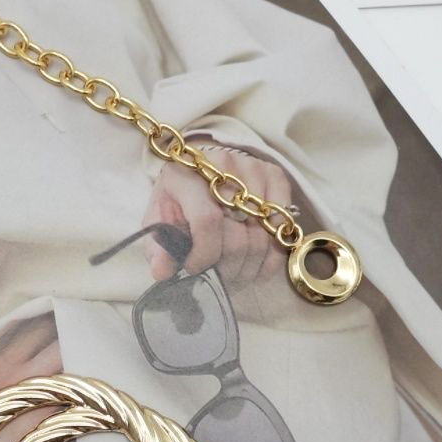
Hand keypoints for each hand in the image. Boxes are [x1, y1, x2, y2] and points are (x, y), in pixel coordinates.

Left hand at [142, 147, 292, 287]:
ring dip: (250, 265)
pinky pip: (282, 227)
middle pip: (239, 235)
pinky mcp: (275, 175)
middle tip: (219, 276)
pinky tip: (256, 261)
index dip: (204, 255)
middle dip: (228, 267)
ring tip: (236, 272)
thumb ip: (159, 249)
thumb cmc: (178, 201)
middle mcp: (223, 165)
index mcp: (186, 176)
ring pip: (263, 236)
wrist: (200, 170)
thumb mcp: (159, 222)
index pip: (207, 221)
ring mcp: (253, 168)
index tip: (195, 268)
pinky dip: (272, 254)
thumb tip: (162, 272)